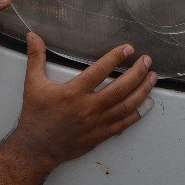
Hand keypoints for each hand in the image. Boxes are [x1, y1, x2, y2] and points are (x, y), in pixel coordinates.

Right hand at [11, 32, 156, 169]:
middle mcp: (87, 108)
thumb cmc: (35, 115)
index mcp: (72, 93)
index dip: (115, 58)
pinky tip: (146, 104)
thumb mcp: (32, 83)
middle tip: (147, 61)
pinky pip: (123, 124)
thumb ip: (36, 58)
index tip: (128, 49)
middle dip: (137, 73)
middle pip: (119, 89)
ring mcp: (96, 124)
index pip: (99, 71)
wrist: (35, 149)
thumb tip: (33, 36)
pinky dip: (137, 114)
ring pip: (125, 106)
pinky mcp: (100, 136)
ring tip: (152, 78)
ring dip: (142, 91)